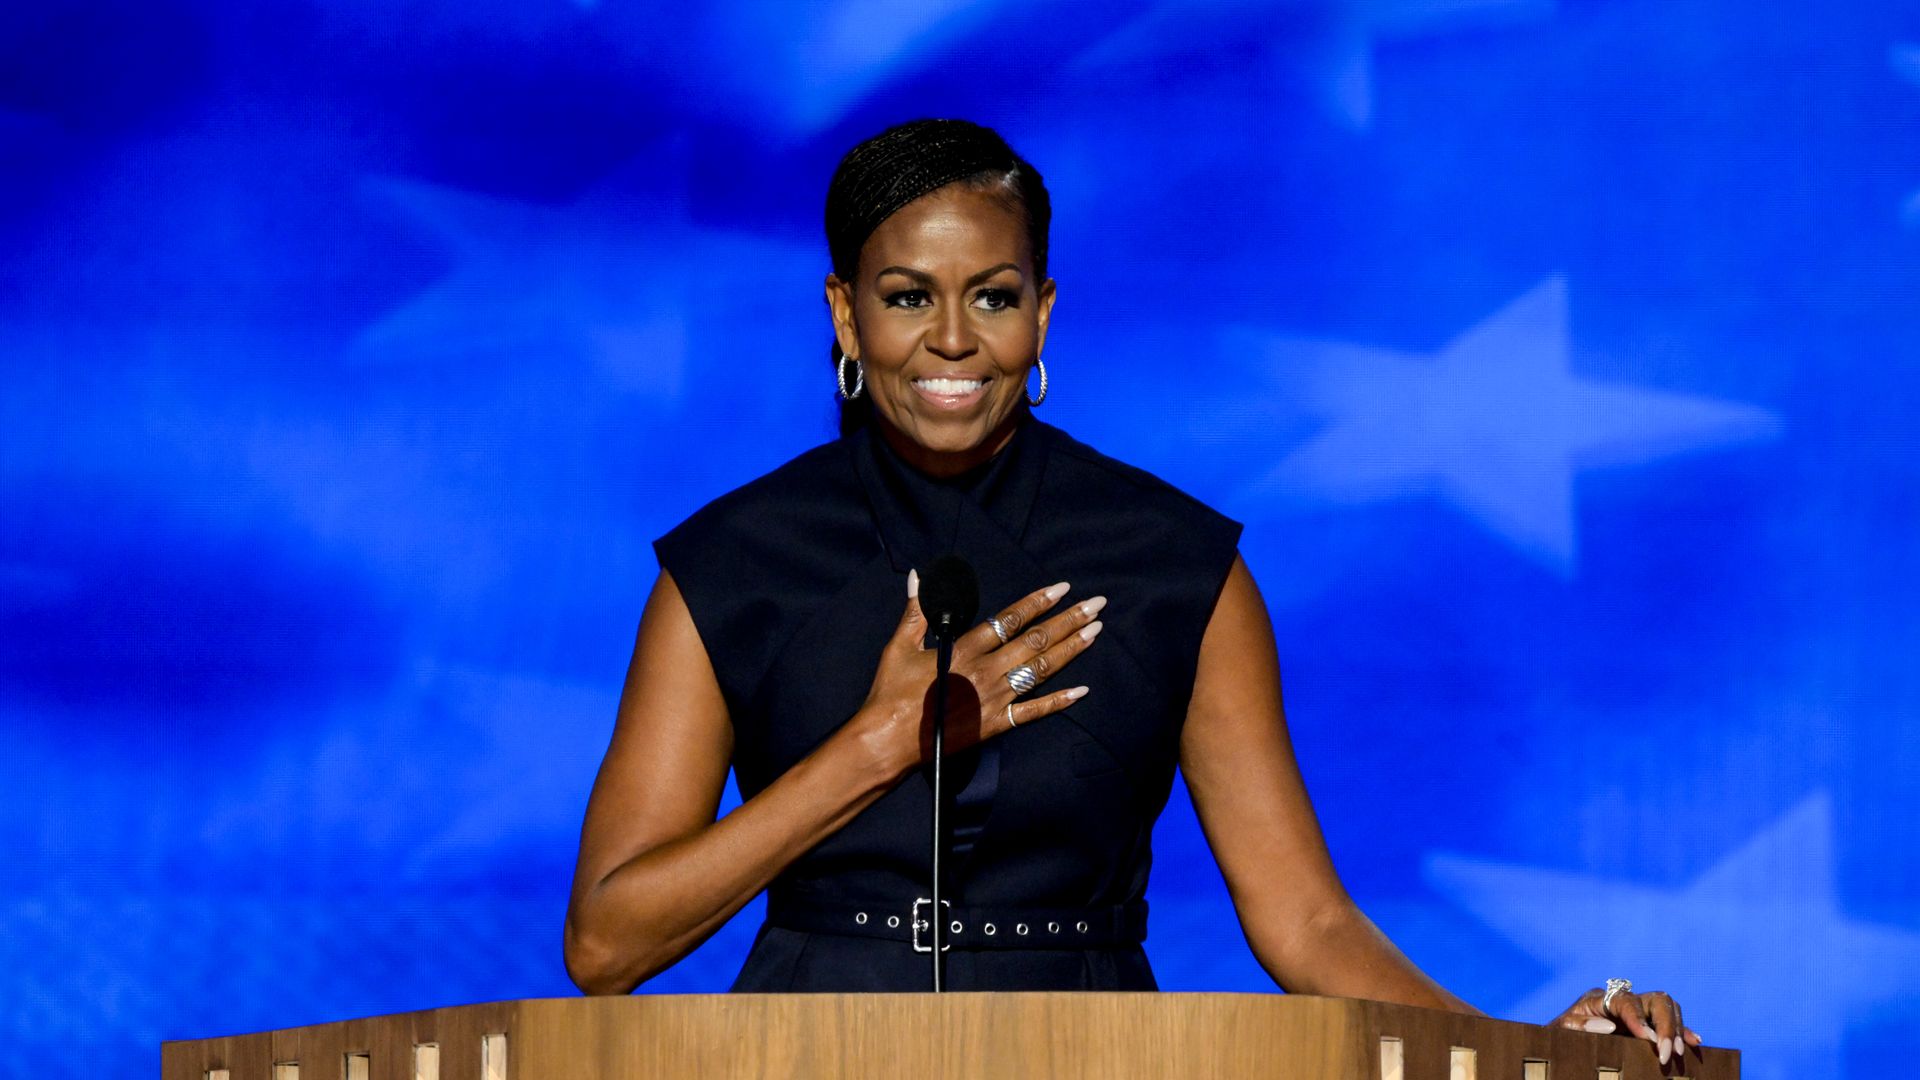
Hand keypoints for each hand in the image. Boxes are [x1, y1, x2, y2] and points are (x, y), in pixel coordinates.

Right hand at [856, 570, 1104, 775]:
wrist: (889, 740)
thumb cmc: (891, 693)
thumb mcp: (899, 646)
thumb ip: (916, 611)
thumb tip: (918, 577)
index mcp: (965, 649)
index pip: (1010, 619)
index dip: (1038, 602)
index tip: (1062, 588)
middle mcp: (987, 670)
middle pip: (1036, 641)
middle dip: (1069, 620)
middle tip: (1097, 604)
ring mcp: (995, 698)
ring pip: (1041, 670)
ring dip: (1071, 650)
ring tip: (1095, 632)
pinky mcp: (995, 724)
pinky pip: (1033, 712)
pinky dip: (1059, 701)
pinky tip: (1081, 690)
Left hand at [1551, 983, 1701, 1067]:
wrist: (1565, 1037)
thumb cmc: (1563, 1032)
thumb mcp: (1563, 1029)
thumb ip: (1580, 1026)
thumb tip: (1608, 1027)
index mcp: (1602, 998)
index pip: (1626, 1001)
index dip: (1639, 1019)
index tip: (1649, 1039)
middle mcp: (1624, 999)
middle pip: (1656, 1000)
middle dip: (1666, 1026)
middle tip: (1667, 1053)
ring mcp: (1638, 1010)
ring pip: (1668, 1008)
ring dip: (1677, 1029)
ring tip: (1678, 1053)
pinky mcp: (1648, 1022)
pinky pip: (1672, 1022)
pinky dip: (1684, 1031)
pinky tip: (1694, 1043)